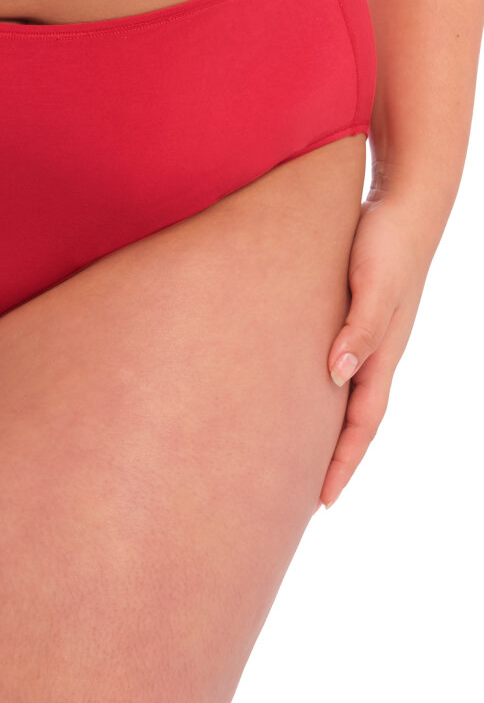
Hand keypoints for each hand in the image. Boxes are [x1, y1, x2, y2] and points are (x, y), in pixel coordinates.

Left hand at [320, 188, 439, 508]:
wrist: (405, 200)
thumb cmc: (388, 238)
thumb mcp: (374, 282)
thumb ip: (360, 327)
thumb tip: (336, 377)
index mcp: (384, 354)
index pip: (362, 424)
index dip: (343, 463)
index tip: (322, 502)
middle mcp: (377, 353)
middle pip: (354, 421)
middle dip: (334, 460)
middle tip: (306, 496)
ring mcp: (367, 336)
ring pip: (346, 397)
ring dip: (327, 430)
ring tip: (298, 456)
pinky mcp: (353, 316)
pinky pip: (338, 367)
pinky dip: (323, 392)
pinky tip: (302, 393)